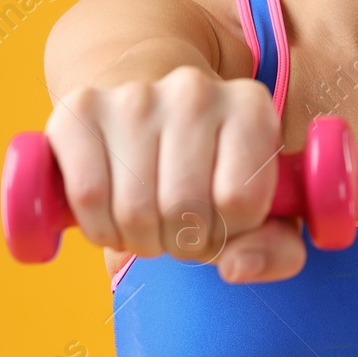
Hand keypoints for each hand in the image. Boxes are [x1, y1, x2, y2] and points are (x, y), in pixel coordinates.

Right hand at [44, 65, 306, 283]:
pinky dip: (98, 228)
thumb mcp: (263, 215)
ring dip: (140, 241)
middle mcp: (195, 89)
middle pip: (185, 208)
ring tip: (149, 224)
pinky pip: (87, 194)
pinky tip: (111, 219)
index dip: (229, 232)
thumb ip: (276, 251)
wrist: (151, 121)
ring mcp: (135, 95)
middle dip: (181, 242)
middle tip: (179, 230)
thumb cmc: (213, 176)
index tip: (221, 221)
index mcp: (251, 108)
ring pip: (134, 209)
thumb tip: (236, 267)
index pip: (240, 201)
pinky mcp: (81, 108)